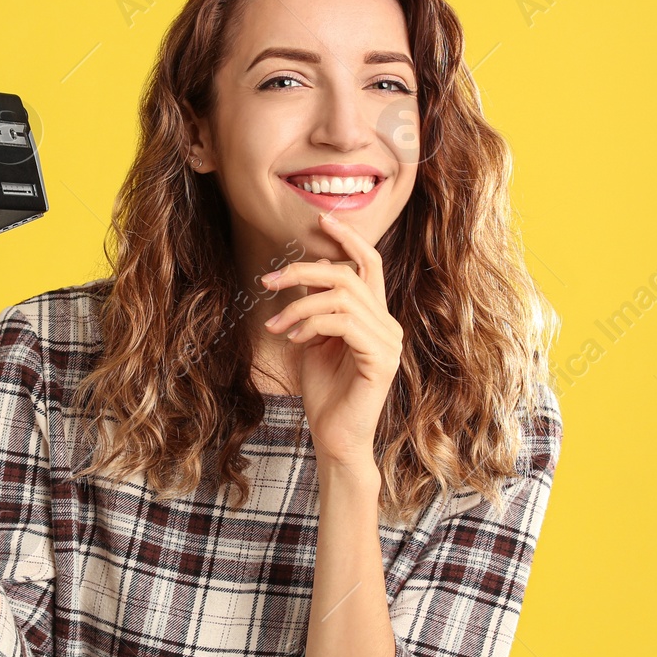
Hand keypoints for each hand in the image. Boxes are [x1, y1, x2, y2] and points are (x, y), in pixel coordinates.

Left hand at [260, 212, 403, 465]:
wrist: (334, 438)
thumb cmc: (324, 393)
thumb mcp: (313, 340)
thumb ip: (315, 307)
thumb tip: (309, 268)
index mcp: (374, 317)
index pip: (368, 264)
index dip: (348, 238)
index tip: (321, 219)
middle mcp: (387, 325)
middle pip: (348, 274)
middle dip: (303, 272)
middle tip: (268, 281)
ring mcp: (388, 342)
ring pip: (342, 297)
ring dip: (298, 306)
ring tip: (276, 326)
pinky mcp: (382, 360)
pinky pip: (343, 323)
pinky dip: (312, 325)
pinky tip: (295, 340)